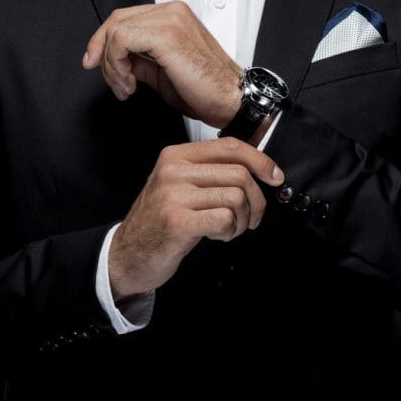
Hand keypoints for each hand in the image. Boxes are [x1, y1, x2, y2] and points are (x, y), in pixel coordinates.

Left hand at [83, 1, 243, 127]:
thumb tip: (119, 62)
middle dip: (101, 53)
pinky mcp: (166, 35)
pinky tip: (130, 84)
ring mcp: (170, 20)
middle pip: (116, 20)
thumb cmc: (206, 89)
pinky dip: (117, 65)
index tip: (94, 62)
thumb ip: (139, 59)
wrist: (231, 100)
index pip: (124, 17)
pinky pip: (122, 40)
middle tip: (111, 80)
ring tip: (125, 87)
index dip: (102, 40)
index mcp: (173, 15)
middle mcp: (171, 12)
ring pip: (116, 31)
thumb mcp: (161, 71)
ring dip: (111, 65)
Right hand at [108, 137, 284, 299]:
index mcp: (177, 156)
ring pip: (236, 198)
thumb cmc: (159, 222)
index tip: (274, 177)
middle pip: (239, 174)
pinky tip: (217, 236)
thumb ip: (209, 172)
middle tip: (252, 218)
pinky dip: (230, 232)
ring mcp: (174, 196)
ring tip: (229, 229)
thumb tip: (257, 168)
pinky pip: (225, 220)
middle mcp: (174, 170)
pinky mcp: (178, 222)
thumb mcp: (179, 186)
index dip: (260, 160)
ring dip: (242, 220)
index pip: (230, 146)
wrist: (127, 254)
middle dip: (256, 201)